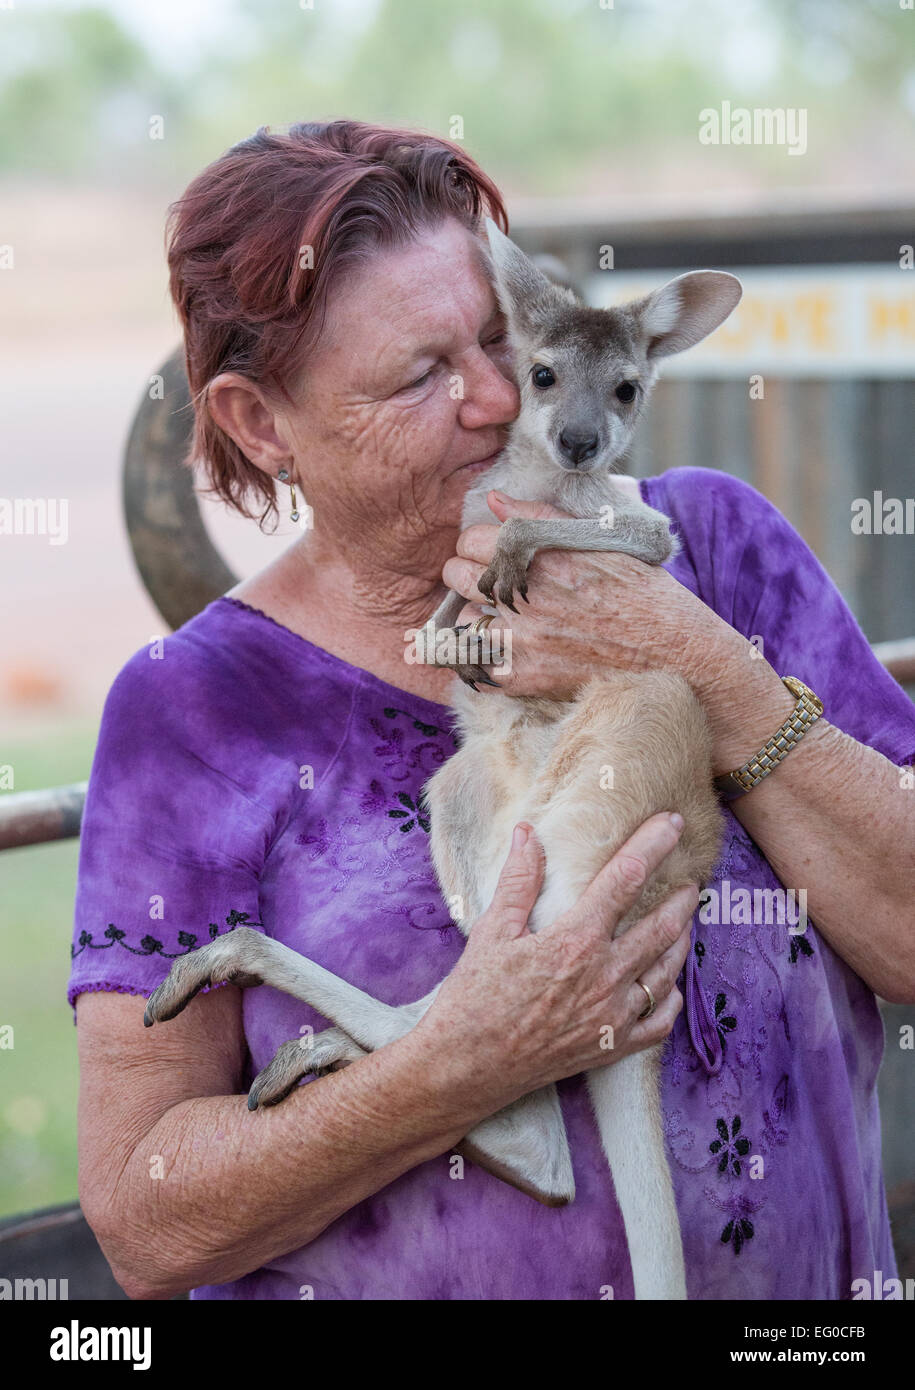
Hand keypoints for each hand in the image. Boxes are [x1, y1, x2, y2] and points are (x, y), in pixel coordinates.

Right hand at [415, 811, 698, 1114]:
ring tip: (683, 922)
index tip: (673, 824)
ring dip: (681, 942)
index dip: (652, 845)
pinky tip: (669, 982)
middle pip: (662, 927)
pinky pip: (661, 1021)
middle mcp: (604, 977)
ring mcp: (613, 1016)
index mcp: (575, 941)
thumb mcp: (492, 932)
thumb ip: (518, 881)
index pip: (625, 880)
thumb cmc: (474, 997)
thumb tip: (529, 833)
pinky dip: (671, 997)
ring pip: (667, 971)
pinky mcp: (613, 1048)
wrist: (466, 1066)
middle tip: (690, 881)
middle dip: (681, 898)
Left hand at [443, 490, 789, 765]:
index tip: (494, 553)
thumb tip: (496, 499)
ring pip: (461, 619)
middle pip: (458, 576)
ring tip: (503, 619)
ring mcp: (522, 639)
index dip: (481, 544)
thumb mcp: (601, 540)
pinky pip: (470, 663)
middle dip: (471, 576)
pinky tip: (502, 649)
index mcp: (547, 555)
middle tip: (494, 584)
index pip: (474, 538)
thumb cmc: (642, 594)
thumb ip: (542, 516)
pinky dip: (478, 656)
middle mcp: (529, 595)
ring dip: (475, 616)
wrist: (673, 656)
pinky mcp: (521, 677)